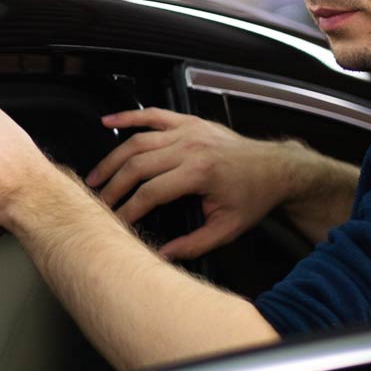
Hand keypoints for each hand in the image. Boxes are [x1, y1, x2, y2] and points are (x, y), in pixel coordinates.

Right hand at [86, 109, 314, 260]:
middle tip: (97, 202)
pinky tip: (108, 121)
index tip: (115, 222)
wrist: (275, 168)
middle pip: (137, 166)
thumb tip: (163, 255)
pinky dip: (128, 116)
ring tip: (95, 176)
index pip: (150, 193)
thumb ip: (193, 244)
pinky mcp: (188, 121)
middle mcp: (190, 148)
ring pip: (138, 141)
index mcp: (199, 174)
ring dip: (113, 158)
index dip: (128, 209)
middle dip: (113, 186)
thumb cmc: (252, 197)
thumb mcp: (227, 229)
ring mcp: (188, 131)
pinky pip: (153, 115)